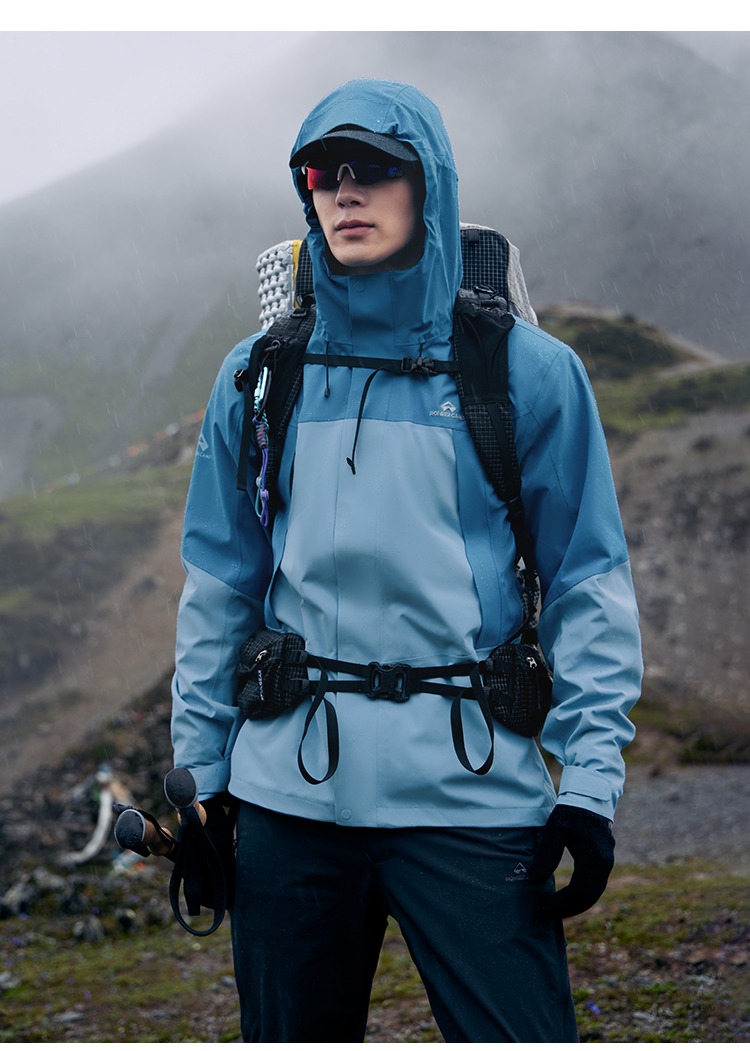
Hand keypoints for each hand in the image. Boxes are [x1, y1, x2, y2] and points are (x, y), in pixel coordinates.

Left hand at [528, 804, 614, 918]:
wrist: (589, 799)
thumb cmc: (570, 813)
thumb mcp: (554, 829)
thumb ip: (546, 854)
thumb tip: (535, 880)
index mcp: (593, 856)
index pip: (578, 890)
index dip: (560, 903)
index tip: (543, 909)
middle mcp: (605, 863)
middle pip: (588, 897)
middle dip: (566, 909)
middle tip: (546, 914)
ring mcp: (608, 863)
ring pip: (594, 894)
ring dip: (575, 906)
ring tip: (555, 911)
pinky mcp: (606, 863)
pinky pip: (596, 887)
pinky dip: (582, 897)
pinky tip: (567, 900)